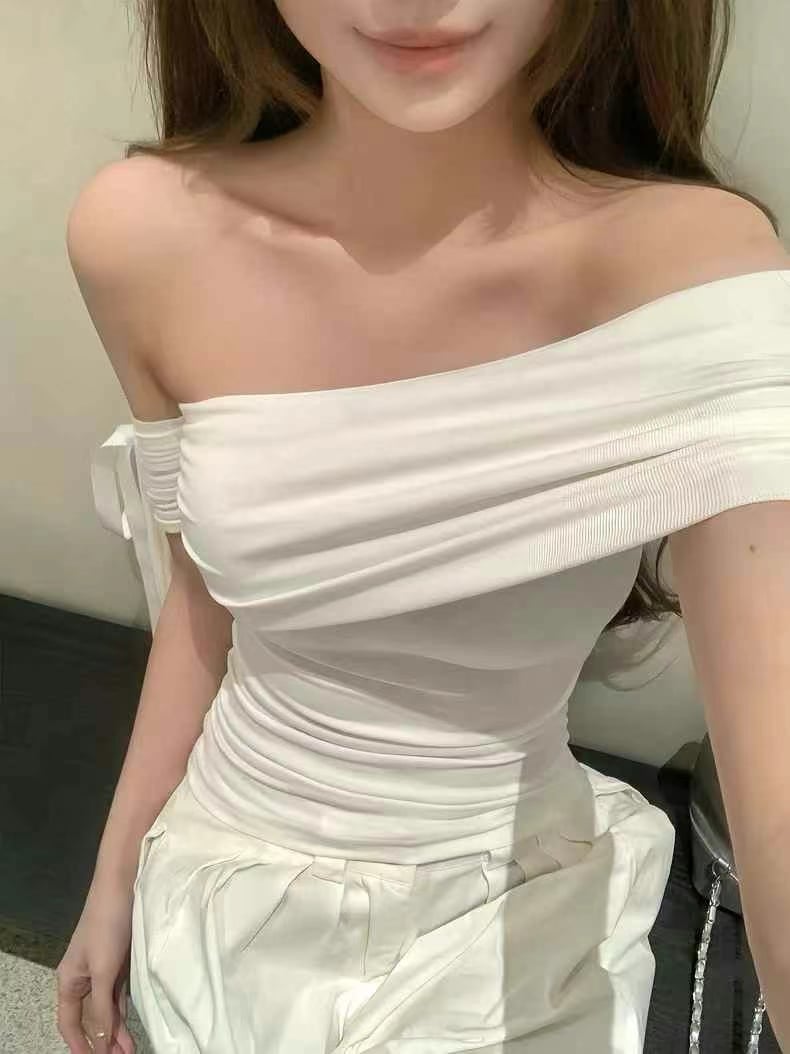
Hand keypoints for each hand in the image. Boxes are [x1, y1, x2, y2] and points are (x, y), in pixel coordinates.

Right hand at [56, 874, 136, 1053]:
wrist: (124, 885)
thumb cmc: (107, 925)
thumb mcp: (103, 969)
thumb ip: (102, 1005)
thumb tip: (102, 1039)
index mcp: (70, 979)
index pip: (70, 1022)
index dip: (81, 1045)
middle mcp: (83, 977)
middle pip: (90, 1017)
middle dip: (103, 1040)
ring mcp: (102, 968)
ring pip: (107, 1007)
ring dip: (117, 1029)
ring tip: (130, 1051)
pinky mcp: (120, 960)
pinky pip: (118, 993)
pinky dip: (124, 1010)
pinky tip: (131, 1026)